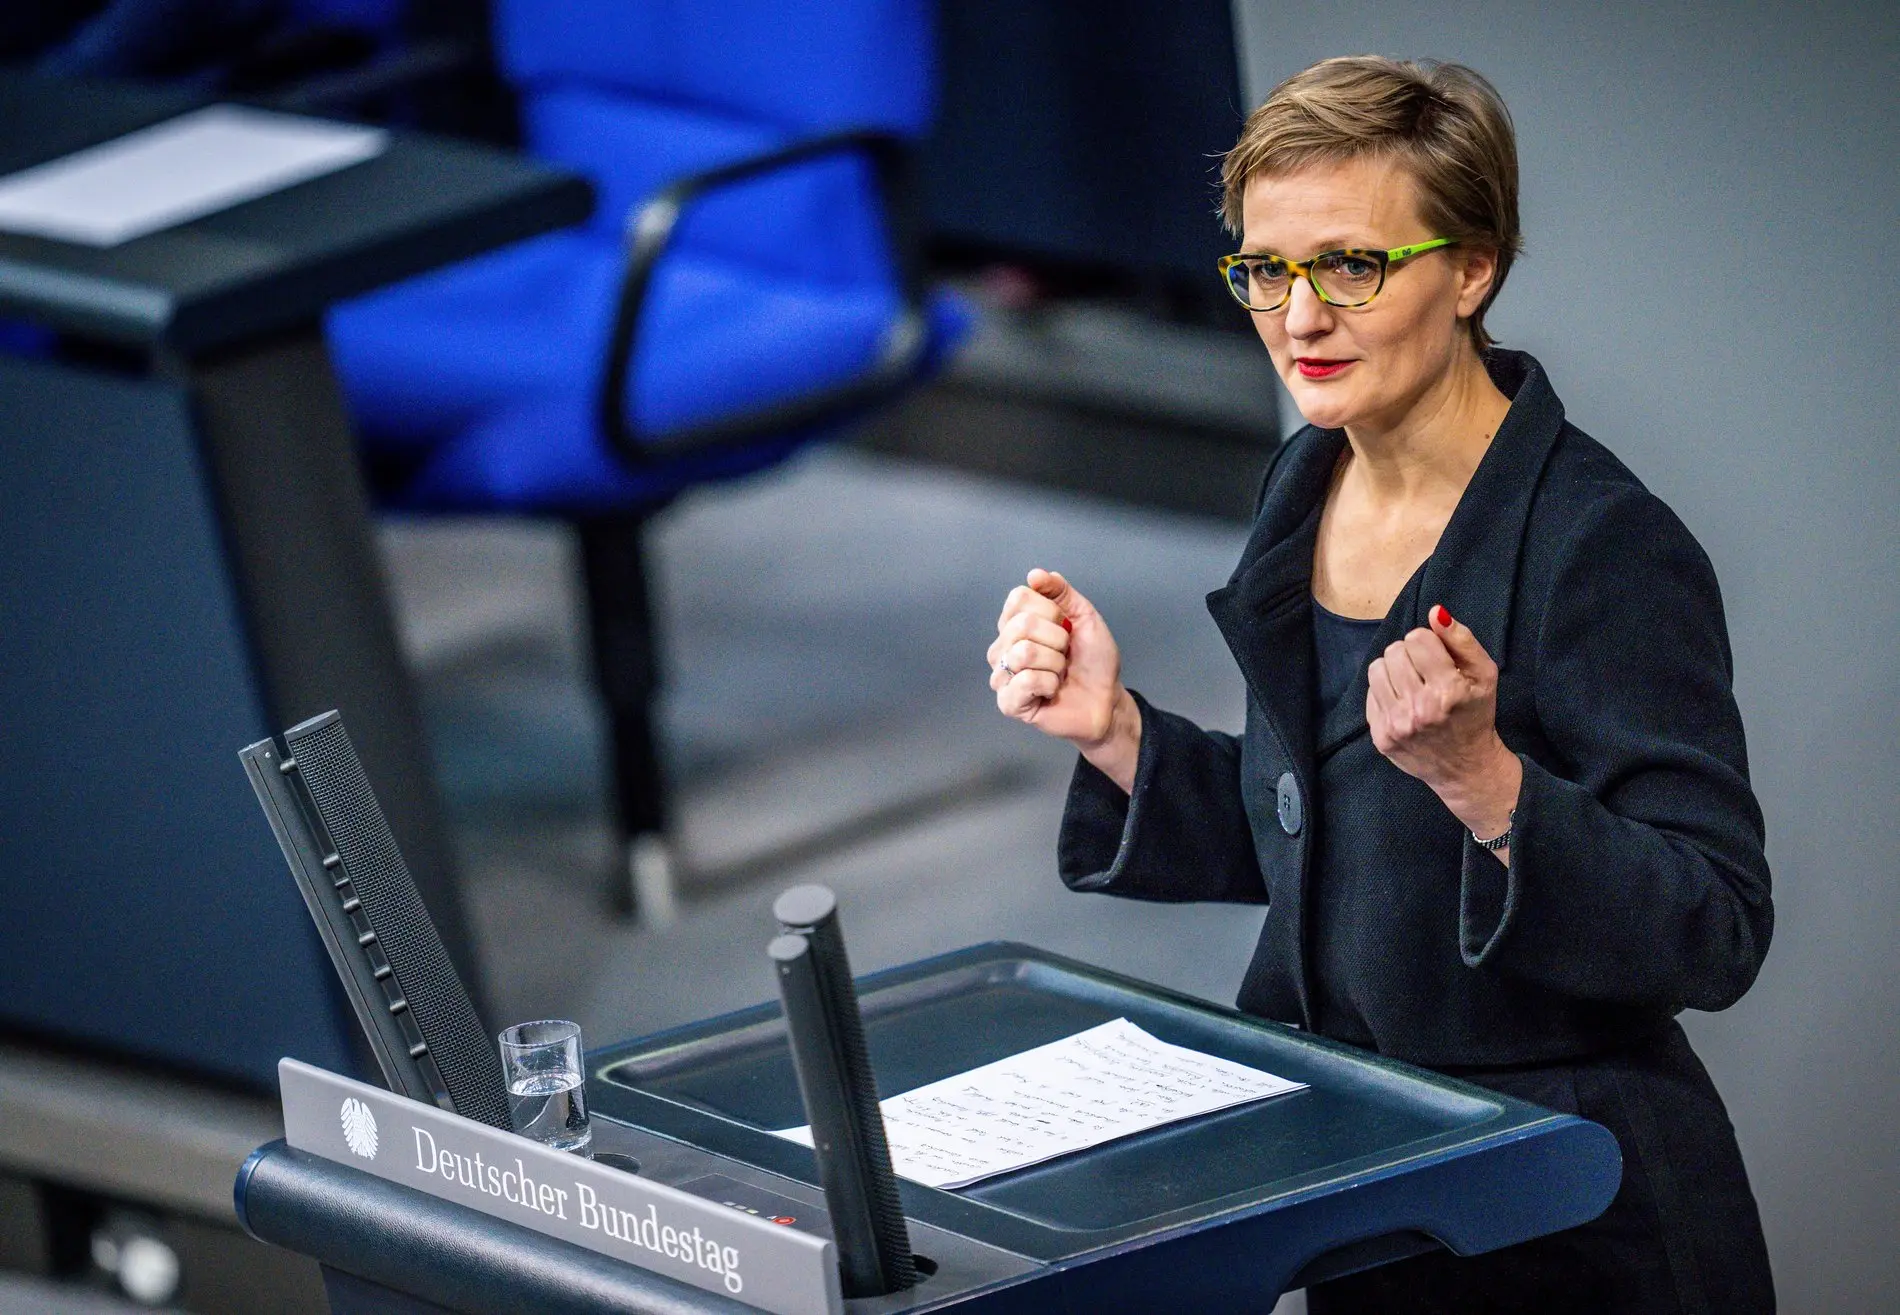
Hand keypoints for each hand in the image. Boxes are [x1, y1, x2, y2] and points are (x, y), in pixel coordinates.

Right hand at [988, 569, 1140, 788]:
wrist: (1106, 698)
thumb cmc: (1094, 661)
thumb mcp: (1084, 616)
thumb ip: (1061, 592)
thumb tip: (1034, 574)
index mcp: (1016, 624)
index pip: (1018, 598)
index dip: (1051, 611)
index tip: (1066, 627)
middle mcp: (1003, 647)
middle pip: (1022, 625)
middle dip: (1057, 639)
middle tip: (1065, 654)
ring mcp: (1002, 675)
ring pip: (1023, 653)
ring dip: (1055, 663)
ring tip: (1059, 673)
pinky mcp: (1008, 703)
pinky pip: (1024, 681)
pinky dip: (1049, 684)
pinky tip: (1051, 690)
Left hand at [1367, 605, 1520, 843]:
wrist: (1466, 767)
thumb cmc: (1476, 714)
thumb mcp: (1485, 674)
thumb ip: (1462, 640)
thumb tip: (1435, 612)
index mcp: (1448, 691)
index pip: (1416, 639)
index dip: (1428, 643)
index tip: (1438, 658)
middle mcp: (1419, 709)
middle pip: (1394, 651)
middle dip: (1410, 655)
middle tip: (1425, 672)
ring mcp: (1397, 725)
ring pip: (1377, 669)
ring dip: (1393, 669)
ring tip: (1411, 683)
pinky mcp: (1381, 737)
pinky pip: (1370, 693)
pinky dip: (1385, 692)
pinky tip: (1403, 702)